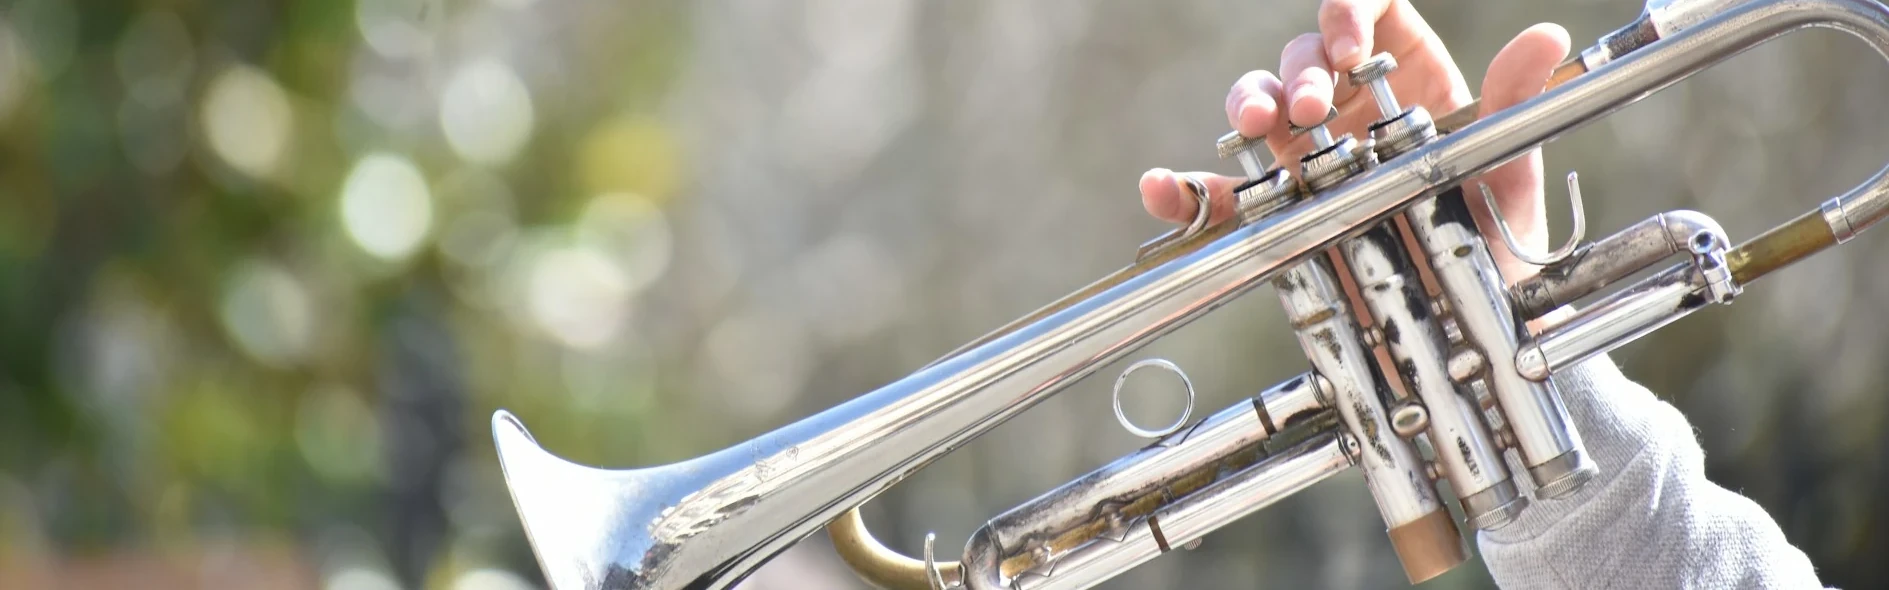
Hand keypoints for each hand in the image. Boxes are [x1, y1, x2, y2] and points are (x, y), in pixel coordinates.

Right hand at [1137, 0, 1571, 280]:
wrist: (1467, 329)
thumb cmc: (1495, 245)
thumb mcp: (1510, 175)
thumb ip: (1516, 107)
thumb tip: (1544, 38)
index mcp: (1407, 84)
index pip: (1370, 15)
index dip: (1348, 13)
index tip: (1347, 46)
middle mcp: (1349, 112)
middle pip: (1302, 59)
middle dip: (1296, 74)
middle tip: (1310, 109)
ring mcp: (1306, 158)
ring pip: (1257, 107)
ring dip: (1247, 104)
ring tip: (1252, 125)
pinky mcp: (1275, 212)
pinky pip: (1221, 193)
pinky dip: (1185, 188)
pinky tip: (1163, 188)